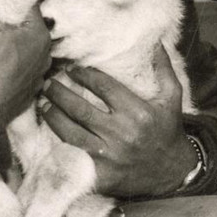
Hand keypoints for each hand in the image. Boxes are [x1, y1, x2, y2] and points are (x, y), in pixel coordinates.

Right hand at [0, 0, 50, 121]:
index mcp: (39, 35)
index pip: (29, 9)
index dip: (15, 1)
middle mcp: (45, 56)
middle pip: (30, 31)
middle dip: (15, 24)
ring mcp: (39, 77)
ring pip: (28, 53)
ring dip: (16, 47)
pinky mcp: (29, 93)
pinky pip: (24, 73)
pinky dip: (15, 67)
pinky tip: (0, 65)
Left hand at [40, 45, 195, 197]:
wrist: (173, 173)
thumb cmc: (169, 130)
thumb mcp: (173, 98)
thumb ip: (163, 68)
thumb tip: (156, 41)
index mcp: (137, 112)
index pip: (103, 87)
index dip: (84, 75)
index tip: (72, 68)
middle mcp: (121, 134)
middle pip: (81, 109)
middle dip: (60, 93)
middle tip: (48, 82)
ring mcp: (109, 156)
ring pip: (71, 132)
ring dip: (53, 115)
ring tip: (43, 102)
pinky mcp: (101, 175)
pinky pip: (74, 156)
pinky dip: (59, 142)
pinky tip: (50, 130)